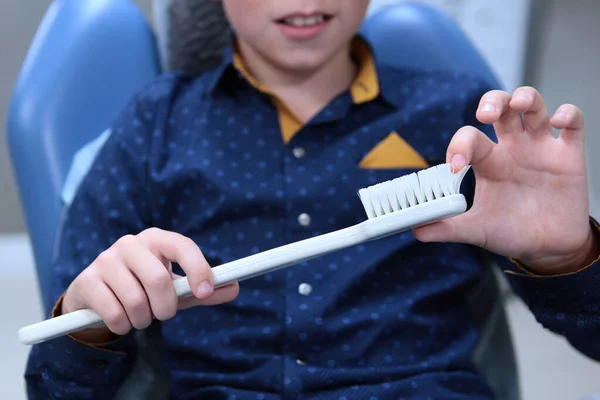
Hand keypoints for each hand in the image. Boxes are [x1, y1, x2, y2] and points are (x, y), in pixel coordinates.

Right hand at [62, 228, 238, 341]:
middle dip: (166, 307)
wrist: (97, 297)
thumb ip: (204, 290)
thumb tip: (234, 288)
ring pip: (136, 301)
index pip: (182, 246)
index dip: (198, 268)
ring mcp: (105, 260)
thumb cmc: (145, 289)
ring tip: (141, 317)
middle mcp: (130, 243)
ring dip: (144, 320)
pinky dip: (123, 325)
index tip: (206, 291)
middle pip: (159, 279)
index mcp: (156, 239)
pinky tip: (121, 320)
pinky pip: (114, 313)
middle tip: (163, 314)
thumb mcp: (176, 289)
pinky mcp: (87, 281)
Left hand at [413, 86, 596, 274]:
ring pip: (533, 106)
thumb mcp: (477, 230)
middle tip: (485, 114)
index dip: (459, 146)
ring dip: (526, 97)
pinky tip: (558, 121)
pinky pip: (573, 122)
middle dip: (492, 101)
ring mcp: (540, 148)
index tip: (455, 167)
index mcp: (488, 163)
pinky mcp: (569, 154)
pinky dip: (567, 114)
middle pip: (501, 108)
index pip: (470, 138)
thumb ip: (447, 227)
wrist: (549, 248)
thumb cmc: (511, 232)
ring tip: (519, 104)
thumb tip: (416, 229)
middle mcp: (512, 149)